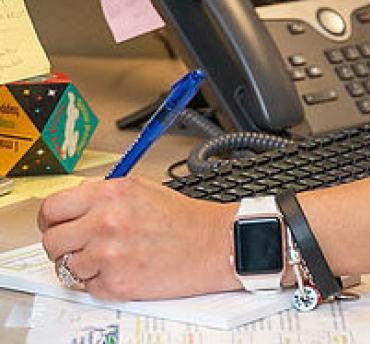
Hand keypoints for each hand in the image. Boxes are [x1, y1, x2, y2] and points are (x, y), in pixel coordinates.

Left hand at [38, 177, 238, 299]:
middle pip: (51, 241)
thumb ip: (103, 194)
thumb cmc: (182, 218)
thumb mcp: (141, 189)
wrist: (211, 244)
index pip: (51, 208)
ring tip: (112, 255)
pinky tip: (123, 268)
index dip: (51, 219)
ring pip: (66, 267)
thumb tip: (72, 202)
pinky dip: (100, 281)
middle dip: (64, 245)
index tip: (56, 224)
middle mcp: (105, 222)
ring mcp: (108, 255)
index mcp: (110, 194)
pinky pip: (86, 287)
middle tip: (81, 244)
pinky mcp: (115, 284)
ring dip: (84, 265)